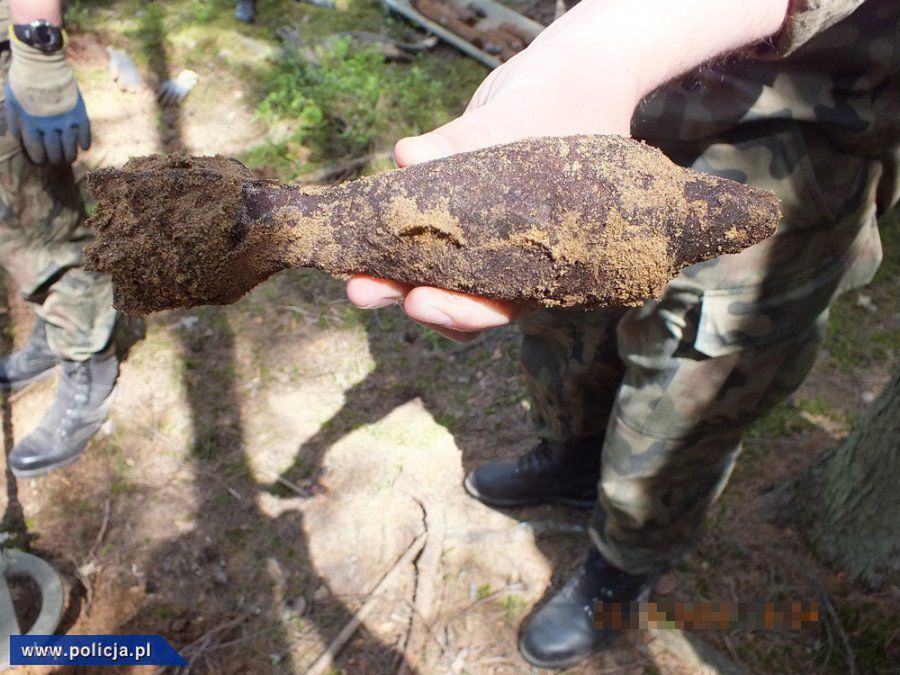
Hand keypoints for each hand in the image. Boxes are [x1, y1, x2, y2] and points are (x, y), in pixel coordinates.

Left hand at [6, 32, 90, 164]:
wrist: (41, 62)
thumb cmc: (23, 81)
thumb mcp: (12, 101)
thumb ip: (14, 121)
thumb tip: (17, 138)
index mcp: (31, 124)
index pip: (36, 150)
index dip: (40, 159)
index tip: (42, 161)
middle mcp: (49, 126)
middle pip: (55, 151)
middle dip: (55, 159)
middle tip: (57, 161)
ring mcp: (65, 120)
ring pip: (71, 147)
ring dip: (70, 155)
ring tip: (70, 158)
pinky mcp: (79, 113)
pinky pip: (85, 133)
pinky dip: (85, 142)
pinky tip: (84, 147)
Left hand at [346, 0, 789, 340]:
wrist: (576, 75)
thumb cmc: (568, 103)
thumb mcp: (523, 120)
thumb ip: (468, 140)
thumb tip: (408, 156)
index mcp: (543, 256)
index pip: (500, 304)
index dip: (458, 312)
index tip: (419, 302)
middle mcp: (510, 255)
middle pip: (458, 298)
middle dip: (408, 296)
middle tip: (363, 290)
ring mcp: (480, 233)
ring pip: (434, 272)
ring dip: (390, 275)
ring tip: (352, 277)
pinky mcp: (454, 206)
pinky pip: (419, 229)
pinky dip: (390, 229)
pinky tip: (357, 223)